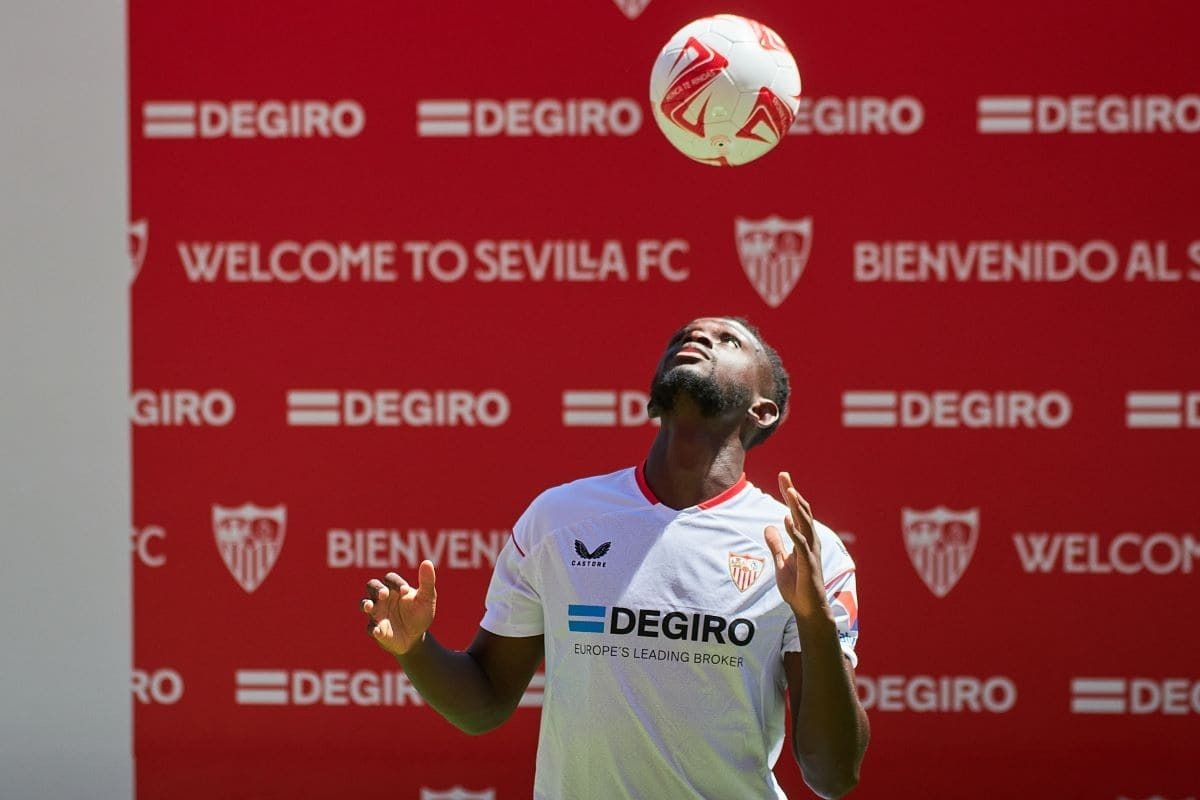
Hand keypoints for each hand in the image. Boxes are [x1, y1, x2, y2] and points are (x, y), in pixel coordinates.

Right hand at [361, 560, 436, 655]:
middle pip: (372, 586)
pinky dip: (373, 629)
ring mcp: (377, 613)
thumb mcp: (426, 598)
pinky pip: (370, 628)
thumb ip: (427, 581)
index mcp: (394, 588)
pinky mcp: (376, 629)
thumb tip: (427, 562)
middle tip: (384, 594)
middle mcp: (382, 598)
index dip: (395, 582)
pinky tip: (378, 631)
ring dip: (365, 604)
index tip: (405, 591)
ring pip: (364, 603)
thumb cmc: (420, 614)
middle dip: (376, 589)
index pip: (390, 578)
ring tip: (369, 606)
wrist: (416, 637)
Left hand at [764, 472, 829, 622]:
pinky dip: (794, 532)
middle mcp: (810, 542)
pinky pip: (801, 545)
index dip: (790, 495)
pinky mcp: (808, 565)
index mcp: (804, 540)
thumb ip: (776, 544)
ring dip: (796, 508)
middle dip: (793, 494)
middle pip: (802, 513)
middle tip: (784, 476)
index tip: (783, 477)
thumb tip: (769, 527)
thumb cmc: (797, 587)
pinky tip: (787, 520)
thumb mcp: (780, 562)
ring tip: (789, 491)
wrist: (807, 610)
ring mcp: (811, 552)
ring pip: (805, 525)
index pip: (797, 512)